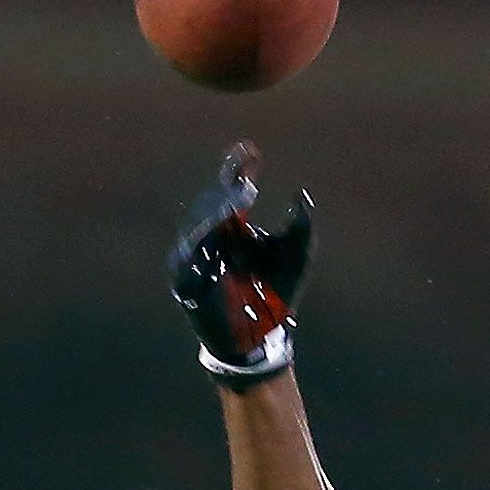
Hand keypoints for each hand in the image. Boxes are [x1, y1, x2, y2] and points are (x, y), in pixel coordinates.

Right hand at [167, 141, 314, 382]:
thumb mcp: (296, 258)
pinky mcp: (186, 285)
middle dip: (227, 193)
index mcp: (234, 225)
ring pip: (196, 230)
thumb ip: (301, 228)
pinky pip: (186, 264)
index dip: (237, 170)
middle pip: (211, 206)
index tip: (251, 152)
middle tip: (246, 184)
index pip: (231, 191)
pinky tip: (212, 236)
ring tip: (235, 201)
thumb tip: (303, 195)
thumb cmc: (277, 293)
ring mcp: (196, 260)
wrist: (262, 337)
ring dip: (213, 214)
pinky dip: (197, 249)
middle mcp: (211, 237)